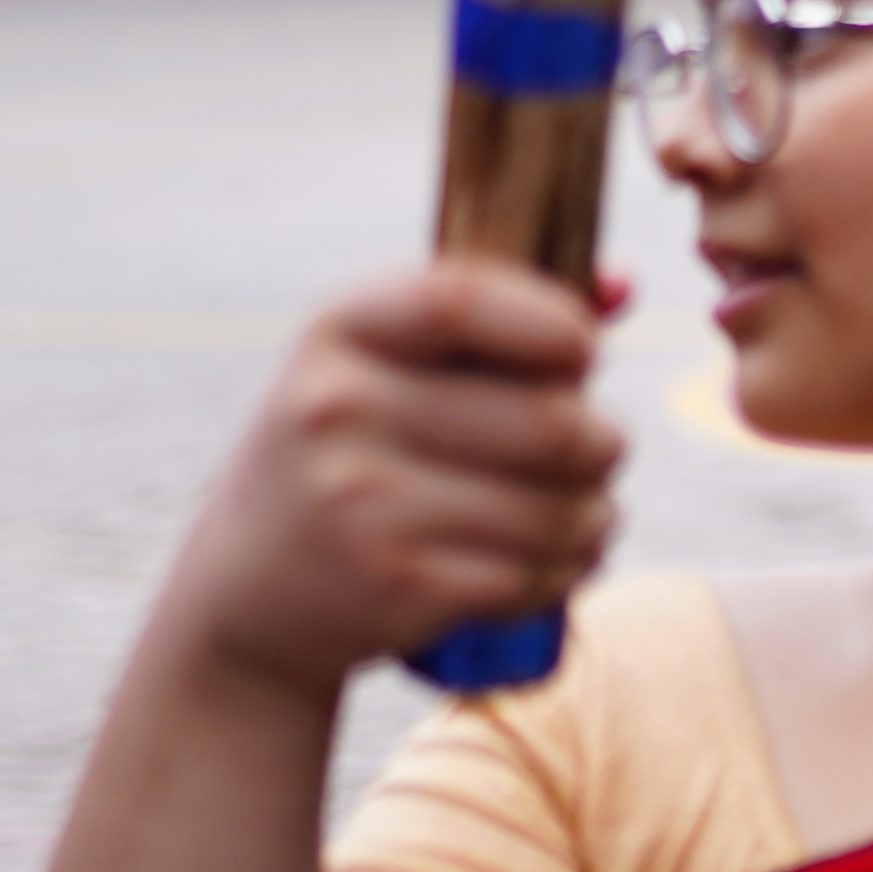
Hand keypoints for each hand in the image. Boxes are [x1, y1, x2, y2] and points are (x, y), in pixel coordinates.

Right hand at [162, 264, 625, 694]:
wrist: (249, 587)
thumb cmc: (355, 451)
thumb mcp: (390, 364)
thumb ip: (502, 318)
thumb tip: (623, 283)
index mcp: (340, 333)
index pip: (464, 301)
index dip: (555, 321)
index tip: (584, 351)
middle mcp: (338, 410)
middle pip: (552, 424)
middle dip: (602, 443)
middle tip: (593, 451)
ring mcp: (361, 502)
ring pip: (559, 510)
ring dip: (594, 515)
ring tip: (576, 511)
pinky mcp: (395, 584)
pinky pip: (534, 573)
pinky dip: (562, 571)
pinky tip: (540, 561)